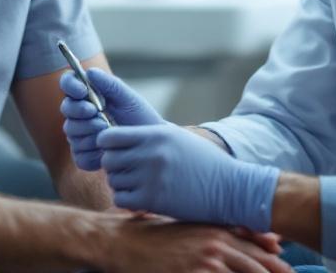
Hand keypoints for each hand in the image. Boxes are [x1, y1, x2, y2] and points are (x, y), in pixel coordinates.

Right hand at [59, 68, 162, 170]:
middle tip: (99, 113)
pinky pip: (79, 155)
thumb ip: (109, 84)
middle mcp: (79, 116)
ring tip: (110, 131)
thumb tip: (89, 72)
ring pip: (71, 132)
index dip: (71, 85)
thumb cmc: (140, 118)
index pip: (68, 83)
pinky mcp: (84, 157)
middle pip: (67, 109)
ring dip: (90, 131)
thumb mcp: (128, 98)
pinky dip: (93, 152)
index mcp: (87, 96)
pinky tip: (107, 150)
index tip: (82, 91)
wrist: (151, 145)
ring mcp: (80, 137)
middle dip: (81, 110)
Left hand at [96, 123, 279, 231]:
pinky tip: (139, 198)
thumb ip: (148, 134)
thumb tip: (117, 134)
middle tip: (126, 171)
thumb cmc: (202, 162)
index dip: (107, 145)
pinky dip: (126, 200)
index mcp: (155, 135)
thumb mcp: (176, 137)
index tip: (116, 151)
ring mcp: (151, 177)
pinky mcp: (154, 200)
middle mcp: (150, 154)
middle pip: (108, 159)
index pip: (109, 136)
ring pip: (113, 180)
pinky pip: (121, 199)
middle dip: (113, 166)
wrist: (229, 189)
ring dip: (120, 184)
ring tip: (136, 184)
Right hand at [99, 213, 292, 272]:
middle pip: (256, 262)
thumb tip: (227, 236)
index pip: (252, 241)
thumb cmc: (150, 236)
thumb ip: (209, 231)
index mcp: (212, 228)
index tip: (287, 264)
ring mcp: (205, 259)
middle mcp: (213, 241)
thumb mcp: (183, 227)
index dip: (272, 256)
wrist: (121, 241)